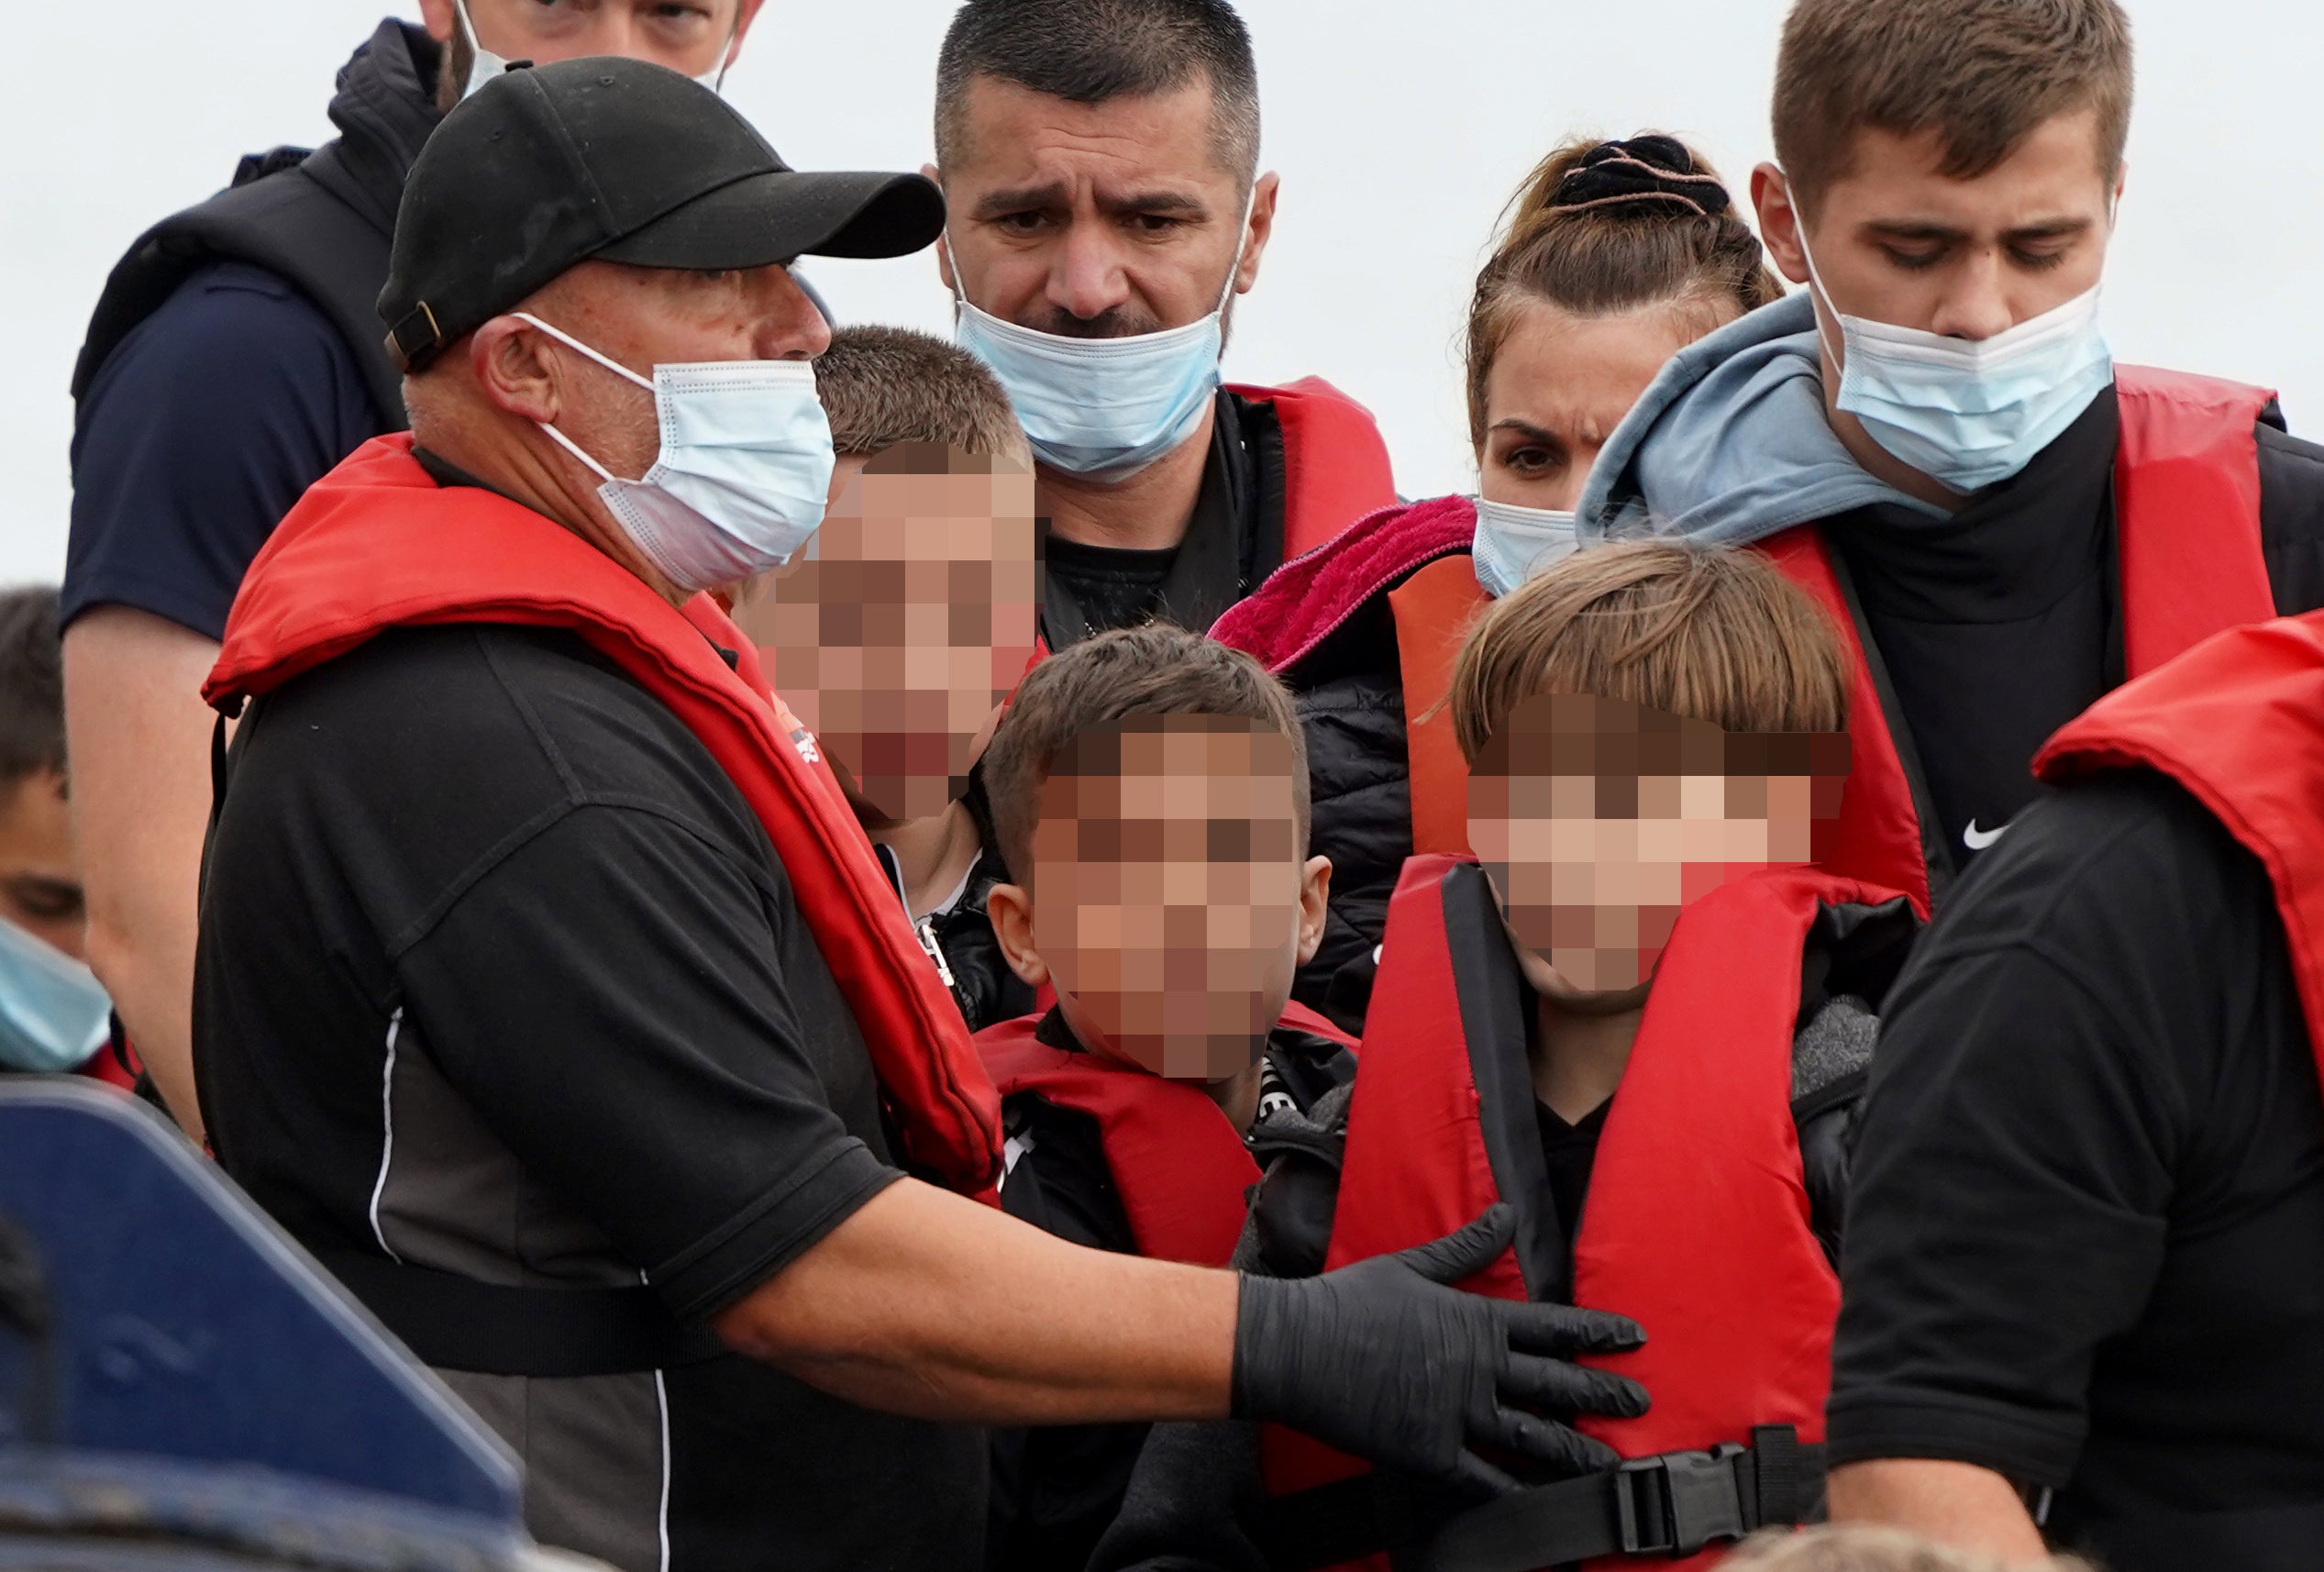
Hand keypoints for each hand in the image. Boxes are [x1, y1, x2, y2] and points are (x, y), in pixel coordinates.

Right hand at [1230, 1204, 1646, 1494]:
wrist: (1298, 1348)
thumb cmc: (1349, 1301)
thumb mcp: (1413, 1265)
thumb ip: (1467, 1247)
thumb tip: (1508, 1212)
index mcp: (1475, 1320)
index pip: (1553, 1326)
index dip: (1598, 1332)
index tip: (1635, 1338)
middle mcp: (1476, 1368)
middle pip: (1555, 1383)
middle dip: (1603, 1394)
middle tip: (1640, 1404)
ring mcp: (1456, 1413)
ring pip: (1532, 1436)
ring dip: (1575, 1450)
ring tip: (1610, 1465)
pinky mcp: (1430, 1451)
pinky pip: (1484, 1477)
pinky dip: (1515, 1491)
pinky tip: (1542, 1501)